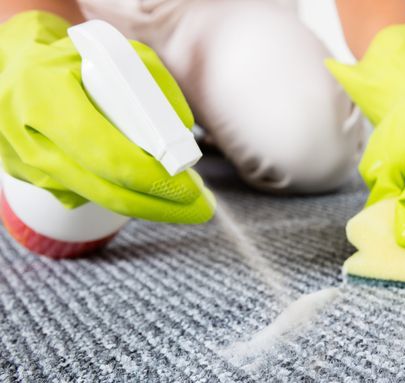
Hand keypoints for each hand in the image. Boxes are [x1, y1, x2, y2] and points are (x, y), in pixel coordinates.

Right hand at [0, 11, 213, 223]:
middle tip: (199, 207)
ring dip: (148, 204)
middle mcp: (31, 137)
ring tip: (182, 199)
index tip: (189, 186)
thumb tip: (183, 128)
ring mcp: (28, 165)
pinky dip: (122, 192)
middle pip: (107, 191)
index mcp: (46, 95)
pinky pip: (87, 195)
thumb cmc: (73, 60)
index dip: (152, 177)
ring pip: (99, 199)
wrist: (16, 70)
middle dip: (160, 205)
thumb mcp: (114, 55)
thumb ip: (155, 85)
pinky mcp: (33, 180)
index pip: (107, 154)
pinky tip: (143, 185)